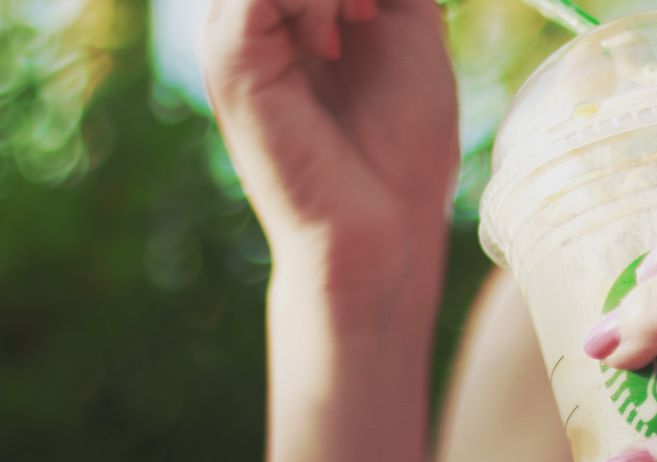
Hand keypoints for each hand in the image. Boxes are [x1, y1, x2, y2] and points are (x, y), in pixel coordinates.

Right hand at [201, 0, 457, 298]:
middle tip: (375, 11)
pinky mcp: (231, 57)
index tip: (383, 6)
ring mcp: (235, 35)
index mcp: (291, 13)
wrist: (384, 228)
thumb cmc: (403, 147)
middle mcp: (253, 18)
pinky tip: (340, 37)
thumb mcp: (409, 29)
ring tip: (364, 19)